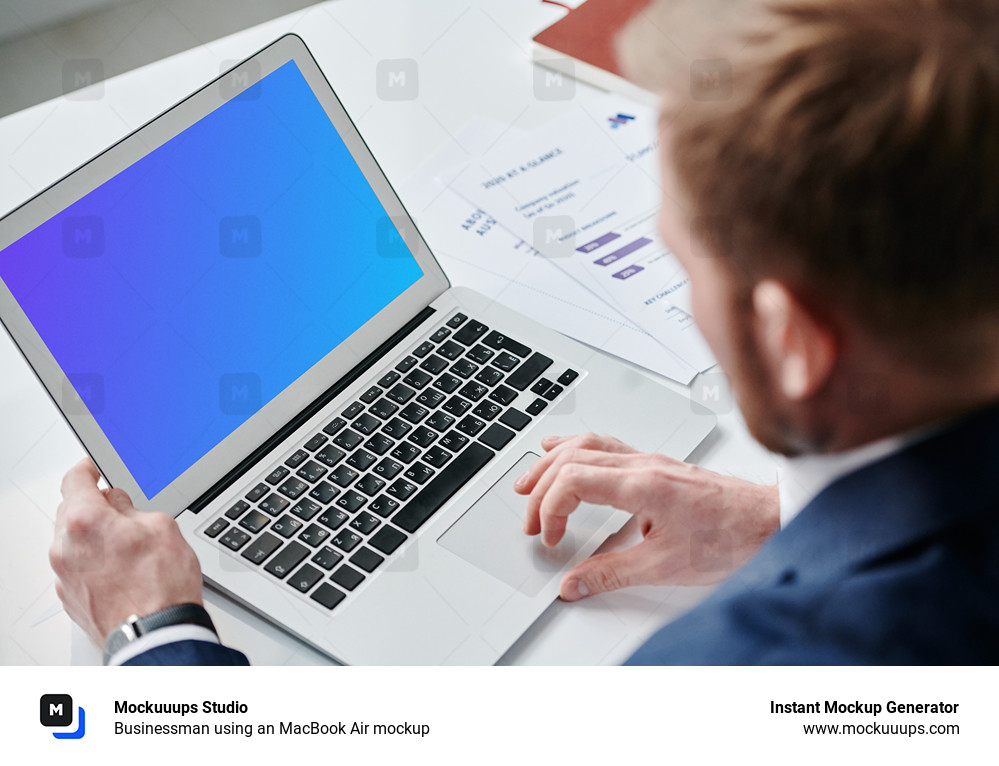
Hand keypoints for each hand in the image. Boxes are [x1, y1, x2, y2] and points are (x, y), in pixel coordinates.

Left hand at [50, 458, 204, 643]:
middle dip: (96, 508)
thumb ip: (133, 507)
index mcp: (85, 521)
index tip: (94, 469)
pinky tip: (123, 571)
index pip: (74, 480)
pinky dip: (94, 564)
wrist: (157, 634)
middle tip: (126, 514)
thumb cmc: (162, 586)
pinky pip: (77, 568)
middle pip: (72, 512)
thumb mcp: (162, 526)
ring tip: (131, 550)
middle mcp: (65, 548)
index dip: (88, 469)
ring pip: (74, 542)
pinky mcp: (70, 598)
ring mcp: (64, 576)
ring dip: (96, 538)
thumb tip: (120, 504)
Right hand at [514, 434, 778, 600]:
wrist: (771, 521)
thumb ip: (612, 574)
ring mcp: (649, 459)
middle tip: (529, 520)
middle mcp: (642, 463)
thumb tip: (573, 584)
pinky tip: (568, 451)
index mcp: (641, 484)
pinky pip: (606, 444)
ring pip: (587, 444)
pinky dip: (577, 449)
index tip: (550, 538)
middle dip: (541, 487)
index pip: (573, 480)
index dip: (550, 509)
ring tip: (529, 480)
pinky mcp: (657, 464)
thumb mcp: (666, 566)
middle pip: (572, 458)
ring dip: (553, 462)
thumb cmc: (731, 537)